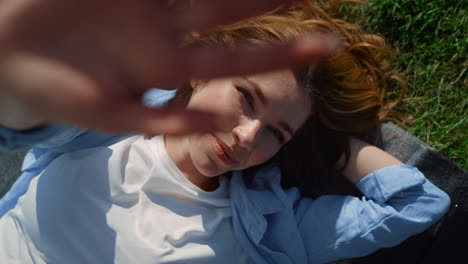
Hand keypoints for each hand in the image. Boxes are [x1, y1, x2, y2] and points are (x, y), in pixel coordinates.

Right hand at [0, 0, 336, 134]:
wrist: (9, 59)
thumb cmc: (60, 93)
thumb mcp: (113, 116)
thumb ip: (166, 120)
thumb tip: (224, 123)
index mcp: (166, 64)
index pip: (234, 59)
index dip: (279, 54)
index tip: (325, 45)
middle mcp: (164, 28)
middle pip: (227, 8)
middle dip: (271, 0)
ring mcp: (144, 3)